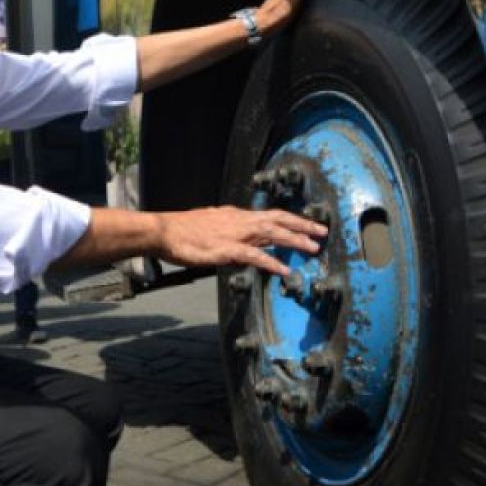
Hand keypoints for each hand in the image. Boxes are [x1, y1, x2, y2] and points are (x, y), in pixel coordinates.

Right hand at [156, 206, 325, 275]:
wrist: (162, 231)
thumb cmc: (182, 232)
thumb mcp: (211, 228)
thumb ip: (230, 235)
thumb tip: (244, 247)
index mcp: (236, 216)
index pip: (270, 214)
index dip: (292, 219)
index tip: (309, 224)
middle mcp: (239, 220)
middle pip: (277, 219)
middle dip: (302, 225)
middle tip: (323, 232)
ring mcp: (233, 233)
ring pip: (271, 233)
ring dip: (294, 240)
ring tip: (313, 248)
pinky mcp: (225, 249)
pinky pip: (253, 256)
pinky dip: (271, 262)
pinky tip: (284, 270)